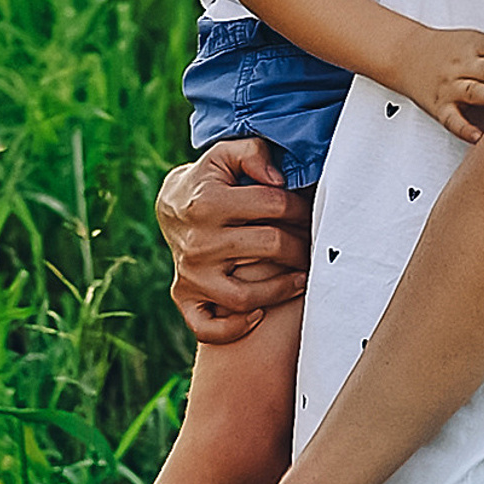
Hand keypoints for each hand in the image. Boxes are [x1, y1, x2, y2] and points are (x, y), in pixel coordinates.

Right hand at [155, 138, 310, 343]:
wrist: (170, 207)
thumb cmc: (209, 180)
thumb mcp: (224, 154)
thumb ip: (253, 154)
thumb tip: (279, 179)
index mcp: (208, 202)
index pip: (273, 205)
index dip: (300, 207)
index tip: (310, 212)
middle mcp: (198, 241)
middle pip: (269, 246)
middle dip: (301, 246)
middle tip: (313, 246)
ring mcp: (190, 273)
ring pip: (244, 296)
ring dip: (282, 289)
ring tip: (302, 279)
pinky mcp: (183, 296)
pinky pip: (208, 327)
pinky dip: (234, 328)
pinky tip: (258, 314)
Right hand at [395, 24, 483, 142]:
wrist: (405, 54)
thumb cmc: (447, 49)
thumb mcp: (471, 41)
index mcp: (471, 46)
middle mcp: (461, 65)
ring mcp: (450, 87)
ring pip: (472, 91)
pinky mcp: (440, 107)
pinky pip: (452, 120)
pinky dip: (464, 129)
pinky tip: (478, 137)